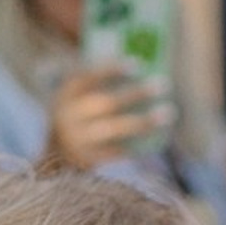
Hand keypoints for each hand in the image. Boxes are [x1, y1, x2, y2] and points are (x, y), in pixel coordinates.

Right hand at [40, 62, 172, 170]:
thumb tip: (141, 73)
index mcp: (67, 94)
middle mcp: (70, 116)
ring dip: (145, 121)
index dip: (112, 69)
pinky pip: (119, 150)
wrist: (56, 157)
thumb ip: (100, 85)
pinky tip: (158, 136)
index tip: (138, 64)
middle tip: (164, 85)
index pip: (89, 76)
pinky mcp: (88, 160)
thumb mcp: (79, 98)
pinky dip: (139, 143)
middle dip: (137, 93)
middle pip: (108, 102)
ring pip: (116, 128)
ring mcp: (79, 140)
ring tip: (169, 113)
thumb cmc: (78, 118)